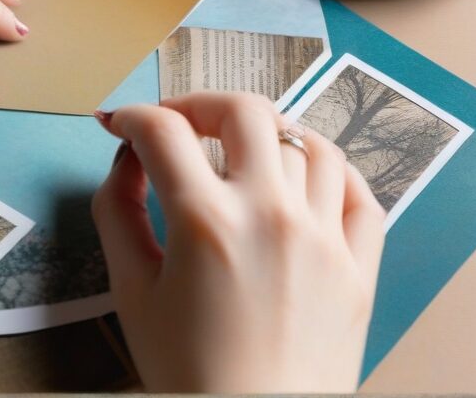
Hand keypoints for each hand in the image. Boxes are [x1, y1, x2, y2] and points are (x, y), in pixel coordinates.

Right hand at [92, 92, 385, 391]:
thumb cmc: (189, 371)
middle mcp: (271, 214)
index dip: (130, 117)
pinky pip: (357, 190)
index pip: (162, 132)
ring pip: (307, 142)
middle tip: (177, 125)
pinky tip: (300, 181)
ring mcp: (324, 236)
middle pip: (244, 112)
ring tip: (240, 152)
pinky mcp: (359, 264)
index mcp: (205, 222)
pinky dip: (329, 170)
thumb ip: (116, 213)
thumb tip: (125, 161)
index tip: (120, 126)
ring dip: (266, 134)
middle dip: (199, 104)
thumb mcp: (132, 291)